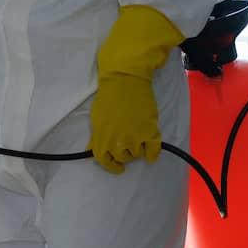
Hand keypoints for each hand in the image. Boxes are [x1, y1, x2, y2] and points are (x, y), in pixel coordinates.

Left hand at [88, 5, 184, 173]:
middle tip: (128, 143)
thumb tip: (93, 149)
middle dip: (125, 152)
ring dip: (138, 149)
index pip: (105, 161)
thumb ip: (97, 136)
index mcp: (101, 139)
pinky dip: (153, 153)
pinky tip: (152, 152)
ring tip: (138, 139)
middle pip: (123, 157)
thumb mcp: (97, 119)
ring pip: (137, 154)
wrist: (125, 80)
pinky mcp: (150, 131)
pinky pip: (154, 150)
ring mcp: (134, 138)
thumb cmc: (108, 97)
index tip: (118, 167)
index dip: (111, 166)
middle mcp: (117, 142)